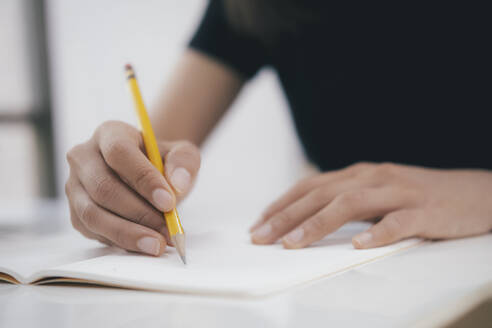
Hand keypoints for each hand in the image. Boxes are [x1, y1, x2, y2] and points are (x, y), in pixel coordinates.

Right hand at [65, 121, 199, 255]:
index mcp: (109, 133)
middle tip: (167, 229)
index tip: (169, 202)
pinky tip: (143, 244)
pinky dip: (120, 241)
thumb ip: (184, 162)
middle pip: (103, 188)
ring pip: (93, 214)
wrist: (148, 177)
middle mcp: (84, 157)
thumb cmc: (163, 163)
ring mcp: (75, 186)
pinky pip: (93, 231)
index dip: (143, 179)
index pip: (119, 152)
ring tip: (158, 243)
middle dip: (139, 213)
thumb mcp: (182, 155)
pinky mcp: (76, 213)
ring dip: (128, 233)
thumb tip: (177, 184)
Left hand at [250, 162, 491, 248]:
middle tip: (261, 237)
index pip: (311, 186)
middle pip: (322, 195)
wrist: (476, 192)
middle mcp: (374, 177)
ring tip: (292, 244)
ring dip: (317, 224)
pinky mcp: (425, 210)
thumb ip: (347, 200)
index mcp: (360, 174)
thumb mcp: (378, 192)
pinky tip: (357, 246)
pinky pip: (397, 222)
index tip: (259, 224)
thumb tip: (307, 218)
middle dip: (286, 216)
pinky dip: (376, 233)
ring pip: (351, 204)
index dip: (282, 204)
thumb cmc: (419, 196)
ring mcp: (400, 192)